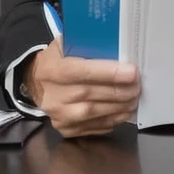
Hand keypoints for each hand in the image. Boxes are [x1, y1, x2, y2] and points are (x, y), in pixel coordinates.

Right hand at [23, 38, 140, 137]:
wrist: (36, 82)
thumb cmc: (57, 59)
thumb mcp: (63, 44)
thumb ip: (84, 44)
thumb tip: (116, 45)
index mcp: (51, 69)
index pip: (81, 71)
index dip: (107, 73)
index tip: (131, 72)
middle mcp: (52, 95)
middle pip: (90, 94)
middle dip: (118, 91)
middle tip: (138, 86)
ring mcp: (57, 115)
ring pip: (93, 113)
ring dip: (118, 107)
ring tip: (134, 99)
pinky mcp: (65, 129)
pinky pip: (93, 127)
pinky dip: (111, 120)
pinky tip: (123, 111)